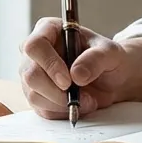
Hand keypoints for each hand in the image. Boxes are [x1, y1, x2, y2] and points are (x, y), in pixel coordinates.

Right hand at [17, 18, 134, 119]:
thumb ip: (96, 59)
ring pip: (34, 95)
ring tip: (88, 100)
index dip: (49, 64)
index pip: (35, 46)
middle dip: (56, 91)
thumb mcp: (110, 53)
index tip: (68, 81)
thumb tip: (77, 74)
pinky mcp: (37, 95)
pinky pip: (42, 109)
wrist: (111, 80)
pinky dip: (63, 112)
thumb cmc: (108, 59)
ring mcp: (32, 75)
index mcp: (48, 30)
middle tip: (81, 96)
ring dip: (62, 104)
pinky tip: (79, 105)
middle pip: (30, 74)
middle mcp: (35, 52)